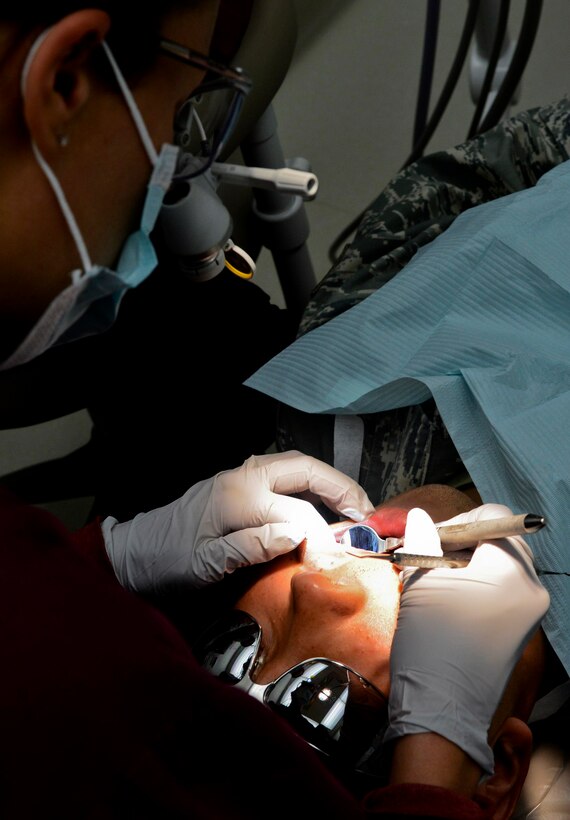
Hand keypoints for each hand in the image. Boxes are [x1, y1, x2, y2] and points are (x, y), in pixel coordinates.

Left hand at [102, 450, 374, 592]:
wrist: (135, 552)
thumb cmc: (168, 562)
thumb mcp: (203, 564)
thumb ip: (249, 546)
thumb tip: (296, 533)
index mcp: (237, 497)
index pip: (296, 512)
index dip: (322, 536)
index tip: (338, 559)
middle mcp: (243, 478)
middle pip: (304, 469)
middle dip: (340, 487)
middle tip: (368, 513)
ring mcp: (240, 477)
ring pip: (295, 467)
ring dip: (327, 482)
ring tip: (354, 506)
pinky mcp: (238, 484)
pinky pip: (283, 475)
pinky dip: (310, 484)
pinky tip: (322, 504)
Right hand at [384, 503, 549, 774]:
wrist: (444, 711)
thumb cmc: (430, 642)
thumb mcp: (420, 581)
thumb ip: (424, 541)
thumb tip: (420, 518)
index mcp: (513, 570)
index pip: (493, 518)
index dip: (458, 521)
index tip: (430, 537)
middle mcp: (532, 589)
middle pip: (502, 543)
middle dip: (466, 543)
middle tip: (432, 557)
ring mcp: (530, 614)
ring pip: (503, 568)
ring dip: (470, 565)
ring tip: (436, 581)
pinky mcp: (521, 633)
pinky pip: (503, 593)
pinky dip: (478, 588)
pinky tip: (450, 604)